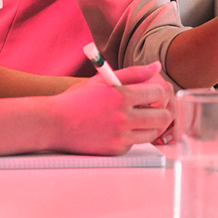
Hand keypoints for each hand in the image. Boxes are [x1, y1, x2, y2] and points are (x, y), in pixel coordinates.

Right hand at [55, 62, 174, 153]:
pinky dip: (132, 137)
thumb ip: (133, 72)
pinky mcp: (115, 150)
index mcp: (122, 95)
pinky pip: (135, 143)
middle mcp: (123, 117)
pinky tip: (119, 129)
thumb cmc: (77, 100)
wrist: (53, 123)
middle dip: (162, 111)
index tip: (154, 93)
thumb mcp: (104, 79)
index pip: (159, 93)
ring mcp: (119, 136)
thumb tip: (156, 66)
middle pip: (163, 117)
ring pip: (153, 133)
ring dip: (150, 125)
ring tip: (137, 118)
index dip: (160, 92)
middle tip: (154, 108)